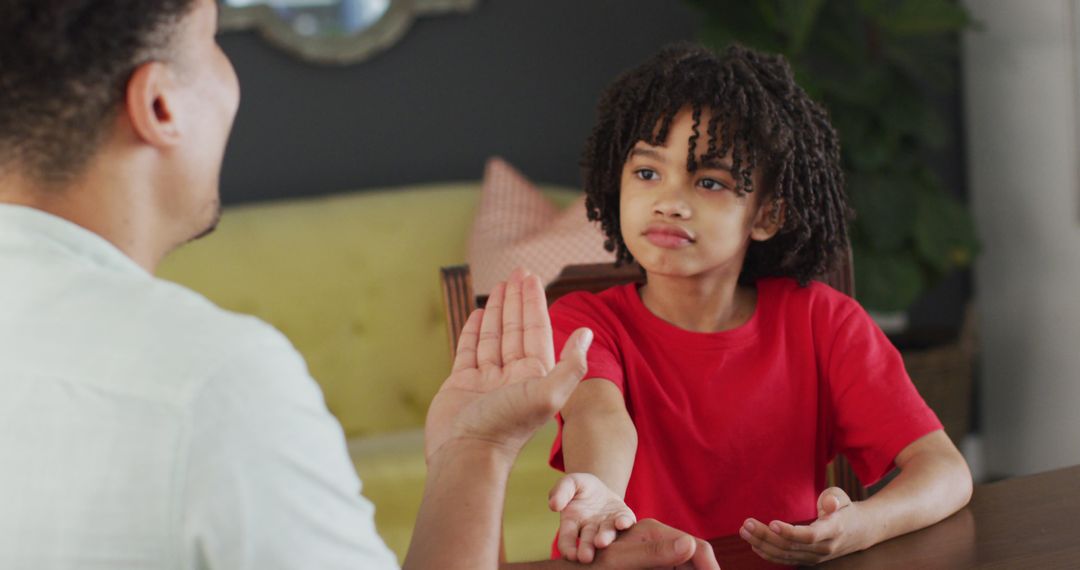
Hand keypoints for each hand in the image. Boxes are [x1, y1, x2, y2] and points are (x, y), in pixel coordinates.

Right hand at [424, 268, 592, 463]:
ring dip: (498, 310)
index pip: (536, 330)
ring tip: (499, 286)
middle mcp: (512, 376)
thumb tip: (589, 333)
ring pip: (494, 336)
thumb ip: (571, 364)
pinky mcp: (462, 384)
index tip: (530, 278)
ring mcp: (486, 380)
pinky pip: (470, 350)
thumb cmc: (507, 427)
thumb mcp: (548, 394)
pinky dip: (474, 331)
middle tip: (516, 272)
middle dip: (517, 299)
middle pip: (516, 329)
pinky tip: (479, 314)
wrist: (467, 455)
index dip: (533, 302)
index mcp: (535, 374)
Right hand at [549, 473, 636, 562]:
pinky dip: (625, 523)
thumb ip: (561, 490)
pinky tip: (622, 523)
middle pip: (587, 542)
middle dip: (586, 549)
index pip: (567, 540)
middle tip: (586, 557)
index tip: (571, 554)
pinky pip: (625, 521)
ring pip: (607, 534)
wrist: (600, 487)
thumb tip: (554, 505)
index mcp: (572, 523)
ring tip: (601, 542)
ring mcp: (607, 525)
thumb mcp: (569, 483)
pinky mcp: (622, 518)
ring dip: (605, 538)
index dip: (568, 549)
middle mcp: (590, 530)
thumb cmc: (581, 488)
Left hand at [591, 519, 719, 569]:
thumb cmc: (592, 565)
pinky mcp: (651, 566)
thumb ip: (654, 553)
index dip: (710, 567)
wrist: (575, 569)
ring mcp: (655, 555)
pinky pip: (673, 569)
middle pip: (694, 558)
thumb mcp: (620, 562)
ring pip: (686, 566)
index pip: (695, 547)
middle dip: (705, 569)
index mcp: (654, 531)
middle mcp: (658, 541)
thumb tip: (690, 545)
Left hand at [739, 487, 864, 564]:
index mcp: (833, 529)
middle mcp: (824, 547)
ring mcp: (816, 557)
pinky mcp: (809, 559)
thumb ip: (834, 499)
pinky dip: (769, 554)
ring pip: (786, 554)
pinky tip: (754, 545)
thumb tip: (829, 502)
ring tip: (745, 532)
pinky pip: (786, 560)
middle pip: (791, 546)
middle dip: (766, 536)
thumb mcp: (842, 498)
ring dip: (762, 544)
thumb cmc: (844, 509)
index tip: (772, 523)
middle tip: (747, 524)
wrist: (860, 531)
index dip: (790, 532)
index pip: (810, 536)